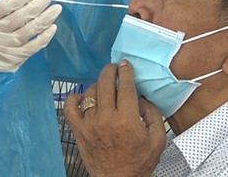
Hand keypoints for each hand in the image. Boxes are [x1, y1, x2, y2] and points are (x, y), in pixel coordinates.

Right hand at [0, 0, 60, 72]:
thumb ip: (7, 5)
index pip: (5, 5)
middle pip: (19, 17)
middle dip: (36, 4)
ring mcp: (6, 46)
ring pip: (28, 30)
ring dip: (45, 18)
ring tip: (56, 8)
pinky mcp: (17, 56)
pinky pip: (33, 46)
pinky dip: (45, 36)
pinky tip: (53, 26)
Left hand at [65, 61, 166, 176]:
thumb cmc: (138, 162)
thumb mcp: (157, 138)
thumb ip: (153, 113)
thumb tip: (142, 97)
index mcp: (127, 119)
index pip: (125, 86)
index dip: (125, 71)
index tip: (126, 65)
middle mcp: (106, 119)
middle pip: (106, 83)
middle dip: (111, 70)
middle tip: (114, 68)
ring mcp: (90, 124)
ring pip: (91, 93)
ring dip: (98, 85)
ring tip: (104, 86)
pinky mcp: (79, 130)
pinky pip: (70, 107)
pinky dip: (74, 98)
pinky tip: (82, 96)